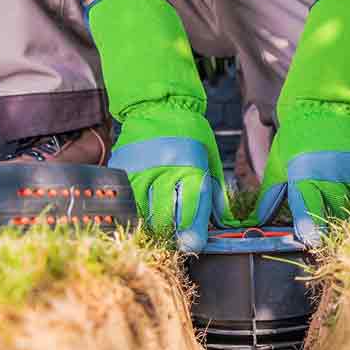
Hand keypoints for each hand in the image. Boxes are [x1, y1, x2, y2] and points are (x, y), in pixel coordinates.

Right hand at [88, 0, 238, 250]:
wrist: (160, 104)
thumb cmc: (192, 132)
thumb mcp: (211, 158)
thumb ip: (217, 191)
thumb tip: (224, 223)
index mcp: (192, 168)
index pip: (193, 210)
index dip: (194, 234)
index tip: (194, 246)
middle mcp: (166, 171)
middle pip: (168, 216)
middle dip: (174, 235)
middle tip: (177, 244)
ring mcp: (143, 171)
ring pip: (144, 211)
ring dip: (153, 228)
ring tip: (159, 236)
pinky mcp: (125, 169)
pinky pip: (127, 199)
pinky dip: (134, 213)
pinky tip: (140, 221)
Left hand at [245, 0, 349, 245]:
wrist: (323, 106)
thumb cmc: (295, 139)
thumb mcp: (277, 165)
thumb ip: (270, 195)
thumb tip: (258, 222)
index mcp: (304, 175)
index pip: (308, 210)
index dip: (310, 229)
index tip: (310, 241)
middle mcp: (330, 174)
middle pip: (335, 213)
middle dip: (330, 229)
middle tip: (327, 240)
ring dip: (348, 219)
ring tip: (343, 229)